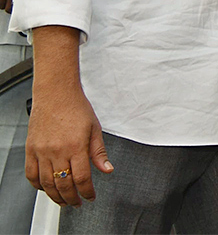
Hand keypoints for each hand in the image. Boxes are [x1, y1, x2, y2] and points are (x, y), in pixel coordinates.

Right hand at [25, 84, 111, 205]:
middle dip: (72, 198)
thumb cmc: (76, 107)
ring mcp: (42, 151)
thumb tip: (107, 169)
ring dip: (55, 196)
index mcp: (76, 146)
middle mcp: (57, 151)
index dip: (87, 192)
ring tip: (63, 200)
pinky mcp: (31, 149)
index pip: (82, 178)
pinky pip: (31, 174)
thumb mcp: (95, 128)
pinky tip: (45, 188)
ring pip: (46, 183)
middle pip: (63, 184)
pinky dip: (37, 185)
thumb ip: (99, 152)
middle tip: (77, 203)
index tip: (90, 196)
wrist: (56, 94)